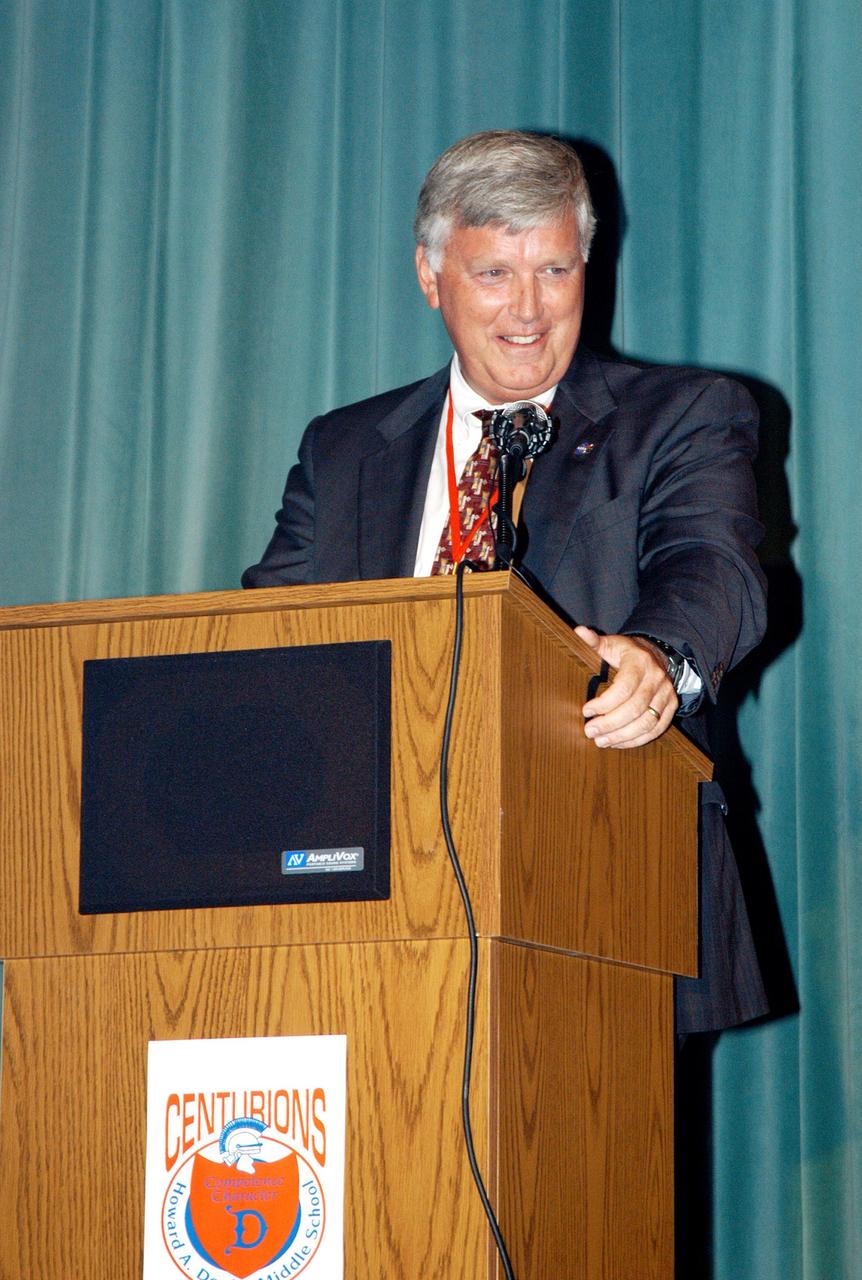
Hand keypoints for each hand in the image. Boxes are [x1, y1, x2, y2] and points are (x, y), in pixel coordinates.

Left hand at [575, 626, 678, 747]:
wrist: (655, 655)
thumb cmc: (626, 653)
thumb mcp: (610, 644)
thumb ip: (593, 642)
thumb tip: (579, 632)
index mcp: (640, 661)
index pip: (623, 688)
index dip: (604, 703)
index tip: (586, 711)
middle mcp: (657, 678)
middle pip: (634, 708)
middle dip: (610, 724)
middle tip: (590, 732)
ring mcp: (667, 694)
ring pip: (647, 722)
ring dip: (622, 736)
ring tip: (601, 741)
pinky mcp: (671, 707)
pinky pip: (657, 729)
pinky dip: (636, 740)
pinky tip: (618, 742)